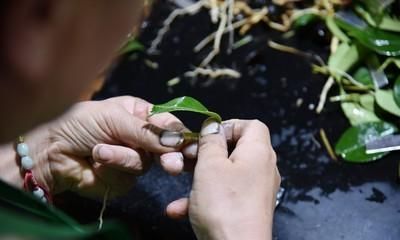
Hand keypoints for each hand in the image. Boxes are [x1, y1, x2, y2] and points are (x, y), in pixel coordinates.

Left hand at [23, 96, 191, 198]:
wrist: (50, 151)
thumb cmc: (79, 123)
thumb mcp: (114, 118)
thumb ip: (147, 131)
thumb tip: (178, 140)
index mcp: (141, 115)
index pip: (168, 125)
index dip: (179, 134)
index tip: (189, 144)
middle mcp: (140, 137)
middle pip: (166, 149)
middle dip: (168, 155)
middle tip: (172, 165)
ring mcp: (132, 160)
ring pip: (145, 164)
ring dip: (122, 157)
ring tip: (99, 151)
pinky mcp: (122, 180)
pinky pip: (128, 178)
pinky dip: (112, 169)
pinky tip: (96, 162)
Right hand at [166, 119, 279, 239]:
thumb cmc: (225, 205)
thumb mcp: (210, 165)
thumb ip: (210, 141)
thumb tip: (213, 125)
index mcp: (259, 152)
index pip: (251, 125)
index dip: (228, 125)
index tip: (206, 136)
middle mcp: (262, 169)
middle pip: (236, 149)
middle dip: (208, 152)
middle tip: (188, 157)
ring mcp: (256, 191)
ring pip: (226, 174)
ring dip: (201, 177)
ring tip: (181, 180)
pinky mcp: (247, 209)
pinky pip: (225, 195)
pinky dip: (205, 198)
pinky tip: (178, 209)